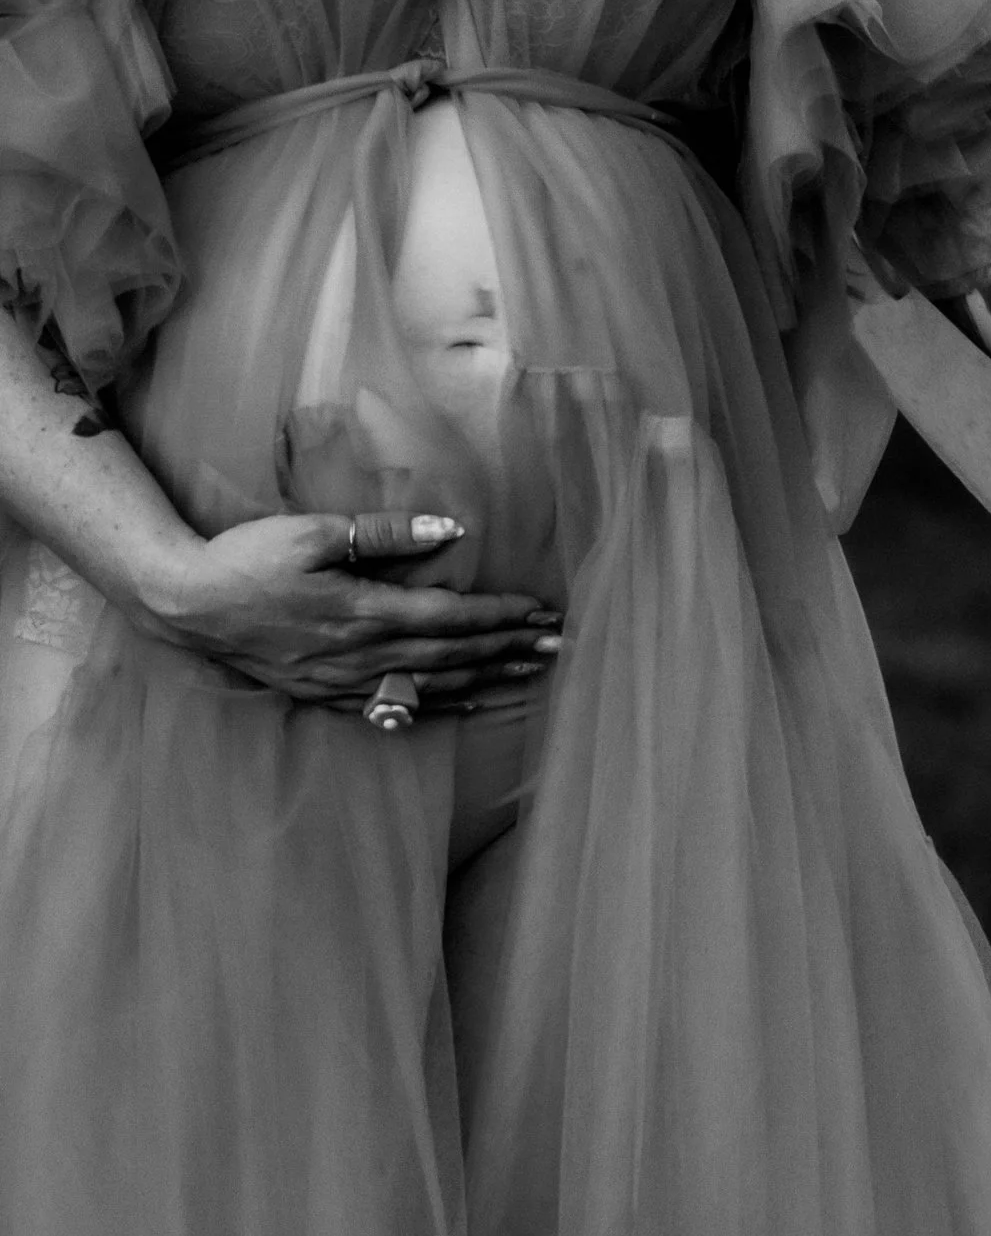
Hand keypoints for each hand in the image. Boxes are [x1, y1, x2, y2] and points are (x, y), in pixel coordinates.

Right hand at [134, 511, 557, 713]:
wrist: (187, 605)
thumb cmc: (248, 557)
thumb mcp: (315, 533)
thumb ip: (387, 534)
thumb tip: (452, 530)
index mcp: (366, 610)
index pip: (452, 616)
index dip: (500, 615)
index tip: (541, 610)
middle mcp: (363, 653)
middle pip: (453, 654)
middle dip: (510, 649)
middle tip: (558, 644)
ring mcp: (346, 680)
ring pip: (433, 684)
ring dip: (487, 678)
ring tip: (531, 672)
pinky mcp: (328, 693)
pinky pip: (397, 705)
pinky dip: (441, 705)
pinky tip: (471, 703)